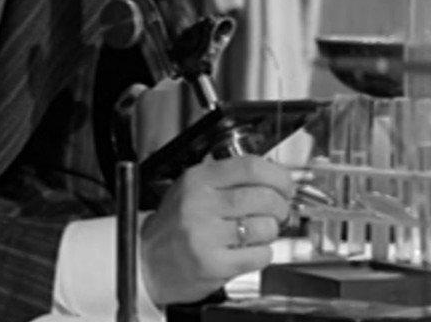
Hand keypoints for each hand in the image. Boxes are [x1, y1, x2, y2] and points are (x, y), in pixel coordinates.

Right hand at [139, 155, 295, 305]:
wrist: (145, 262)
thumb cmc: (174, 226)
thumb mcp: (191, 189)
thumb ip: (227, 179)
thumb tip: (273, 177)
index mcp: (197, 180)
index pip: (251, 167)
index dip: (278, 176)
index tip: (285, 185)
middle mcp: (200, 204)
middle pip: (264, 197)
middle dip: (280, 206)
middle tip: (279, 211)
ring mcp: (205, 235)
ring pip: (265, 227)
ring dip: (271, 231)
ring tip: (259, 233)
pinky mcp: (212, 263)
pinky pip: (259, 255)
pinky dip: (263, 253)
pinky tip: (250, 251)